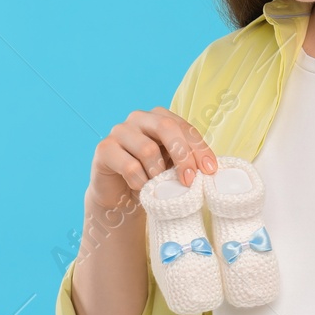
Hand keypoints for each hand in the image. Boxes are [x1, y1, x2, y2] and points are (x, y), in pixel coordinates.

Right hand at [86, 107, 217, 211]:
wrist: (119, 197)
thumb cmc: (151, 178)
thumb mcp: (174, 167)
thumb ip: (188, 160)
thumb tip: (210, 168)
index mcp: (160, 117)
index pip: (185, 127)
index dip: (200, 148)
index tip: (210, 170)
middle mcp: (139, 118)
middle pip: (166, 128)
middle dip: (183, 155)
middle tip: (190, 180)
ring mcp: (119, 131)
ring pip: (148, 149)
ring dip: (158, 174)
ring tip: (159, 187)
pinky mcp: (104, 148)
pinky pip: (129, 166)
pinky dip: (140, 182)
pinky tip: (141, 188)